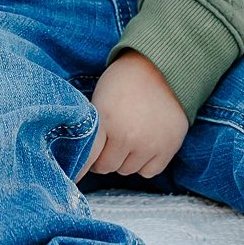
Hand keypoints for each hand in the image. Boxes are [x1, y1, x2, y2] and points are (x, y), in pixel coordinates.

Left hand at [81, 52, 188, 179]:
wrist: (160, 67)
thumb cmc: (124, 81)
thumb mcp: (100, 99)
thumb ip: (94, 128)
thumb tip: (84, 156)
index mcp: (107, 121)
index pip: (88, 157)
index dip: (81, 167)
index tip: (75, 177)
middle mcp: (128, 136)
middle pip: (107, 167)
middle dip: (104, 157)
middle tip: (109, 143)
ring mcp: (150, 144)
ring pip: (128, 170)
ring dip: (125, 159)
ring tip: (129, 139)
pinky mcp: (169, 147)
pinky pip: (150, 171)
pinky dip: (145, 163)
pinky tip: (144, 146)